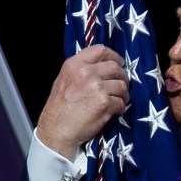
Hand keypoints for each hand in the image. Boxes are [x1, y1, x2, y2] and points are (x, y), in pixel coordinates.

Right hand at [37, 45, 129, 159]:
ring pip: (121, 85)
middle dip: (122, 76)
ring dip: (123, 93)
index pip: (100, 50)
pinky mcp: (104, 103)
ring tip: (119, 99)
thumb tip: (101, 66)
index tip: (119, 62)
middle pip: (115, 67)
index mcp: (75, 65)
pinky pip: (121, 102)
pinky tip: (115, 111)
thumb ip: (80, 70)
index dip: (113, 56)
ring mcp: (97, 88)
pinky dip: (120, 107)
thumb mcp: (63, 80)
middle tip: (122, 84)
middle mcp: (86, 73)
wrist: (57, 130)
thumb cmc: (59, 108)